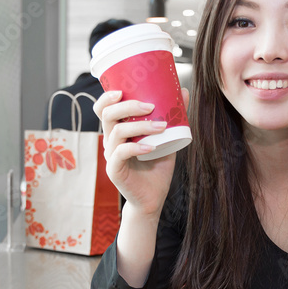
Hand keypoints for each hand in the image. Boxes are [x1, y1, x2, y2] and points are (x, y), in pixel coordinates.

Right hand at [93, 88, 189, 216]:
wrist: (153, 198)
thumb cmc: (157, 168)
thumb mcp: (167, 138)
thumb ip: (172, 117)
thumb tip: (183, 91)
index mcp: (118, 131)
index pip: (104, 109)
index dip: (107, 97)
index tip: (123, 90)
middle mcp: (111, 141)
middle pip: (108, 115)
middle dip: (128, 106)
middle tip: (150, 106)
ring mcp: (111, 156)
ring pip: (117, 132)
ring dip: (140, 126)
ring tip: (162, 126)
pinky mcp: (114, 170)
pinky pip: (121, 153)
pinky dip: (137, 147)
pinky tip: (152, 147)